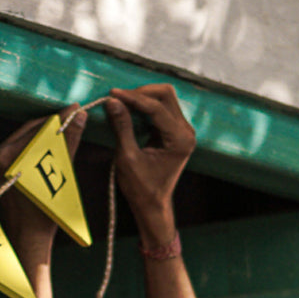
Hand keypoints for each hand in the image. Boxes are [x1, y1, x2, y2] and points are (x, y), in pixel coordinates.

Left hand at [0, 105, 86, 250]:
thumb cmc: (45, 212)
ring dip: (45, 134)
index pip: (39, 128)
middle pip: (30, 131)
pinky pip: (18, 148)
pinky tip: (51, 145)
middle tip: (74, 118)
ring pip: (25, 138)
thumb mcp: (60, 174)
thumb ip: (67, 142)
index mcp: (7, 157)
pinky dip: (35, 145)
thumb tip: (77, 116)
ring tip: (66, 130)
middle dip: (53, 126)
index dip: (60, 118)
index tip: (76, 110)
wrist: (27, 236)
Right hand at [106, 85, 194, 247]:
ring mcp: (183, 130)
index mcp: (179, 139)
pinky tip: (129, 109)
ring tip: (121, 102)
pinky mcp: (175, 131)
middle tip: (117, 97)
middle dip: (140, 92)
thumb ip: (122, 127)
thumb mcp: (127, 157)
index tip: (112, 94)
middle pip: (166, 95)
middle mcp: (186, 131)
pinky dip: (145, 106)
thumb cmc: (140, 187)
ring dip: (143, 97)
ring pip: (165, 99)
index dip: (133, 98)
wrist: (152, 204)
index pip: (156, 107)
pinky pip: (162, 109)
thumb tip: (112, 102)